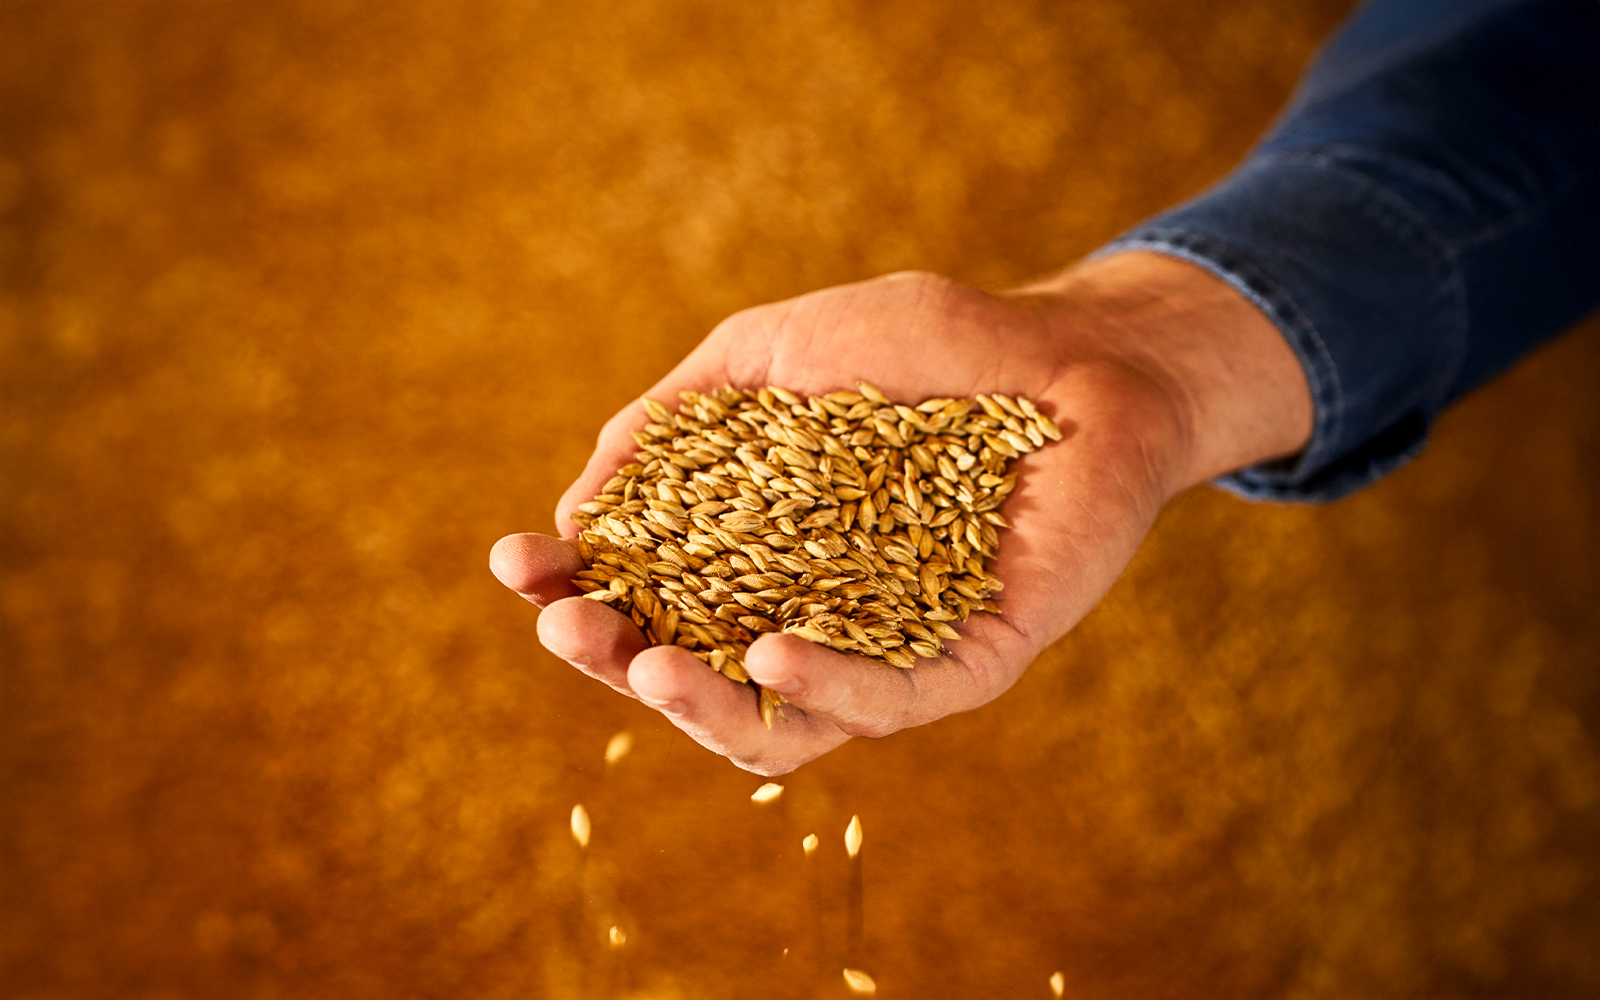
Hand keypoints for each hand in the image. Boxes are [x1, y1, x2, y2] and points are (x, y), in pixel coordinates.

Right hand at [491, 252, 1310, 773]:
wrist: (1072, 349)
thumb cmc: (927, 344)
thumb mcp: (773, 355)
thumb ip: (676, 420)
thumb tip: (575, 508)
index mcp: (754, 554)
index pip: (644, 592)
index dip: (571, 584)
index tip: (518, 561)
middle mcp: (809, 613)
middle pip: (692, 673)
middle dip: (614, 659)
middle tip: (567, 625)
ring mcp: (886, 647)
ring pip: (778, 724)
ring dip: (701, 704)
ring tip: (645, 664)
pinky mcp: (969, 662)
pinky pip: (891, 701)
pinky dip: (826, 687)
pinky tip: (771, 652)